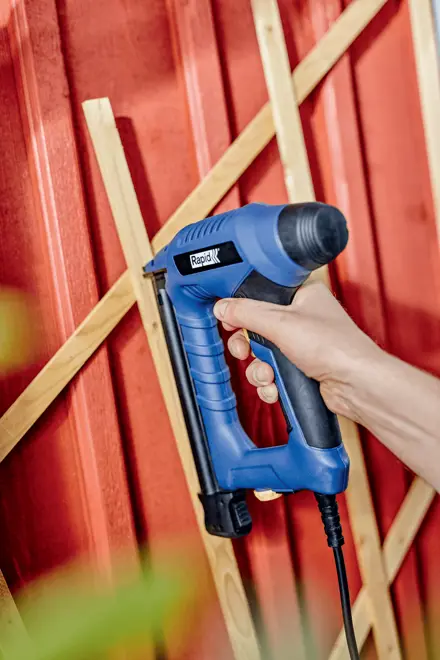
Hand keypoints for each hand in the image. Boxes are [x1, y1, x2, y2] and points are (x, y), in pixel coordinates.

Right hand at [213, 281, 380, 419]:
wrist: (355, 385)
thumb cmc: (335, 347)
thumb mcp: (280, 323)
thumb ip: (246, 313)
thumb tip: (223, 306)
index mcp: (302, 295)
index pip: (261, 294)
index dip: (243, 308)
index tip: (230, 319)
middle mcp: (302, 318)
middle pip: (257, 329)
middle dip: (248, 346)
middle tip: (243, 350)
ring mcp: (301, 345)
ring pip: (262, 355)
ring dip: (258, 369)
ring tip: (267, 375)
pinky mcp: (301, 369)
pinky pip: (273, 373)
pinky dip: (270, 383)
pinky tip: (275, 387)